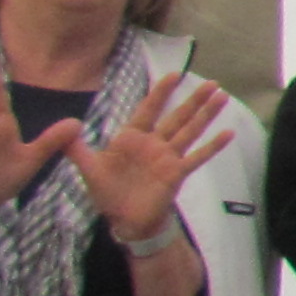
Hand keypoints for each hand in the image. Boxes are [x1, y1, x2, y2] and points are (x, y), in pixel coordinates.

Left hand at [63, 72, 237, 243]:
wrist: (124, 221)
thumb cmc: (108, 193)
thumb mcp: (89, 169)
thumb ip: (77, 148)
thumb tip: (67, 125)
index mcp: (132, 138)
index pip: (148, 109)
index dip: (161, 92)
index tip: (174, 74)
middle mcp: (154, 143)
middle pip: (177, 116)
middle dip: (193, 99)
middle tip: (211, 83)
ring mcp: (168, 157)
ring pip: (190, 131)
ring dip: (206, 114)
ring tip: (222, 97)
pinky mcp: (177, 173)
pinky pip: (197, 157)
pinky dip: (212, 146)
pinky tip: (228, 133)